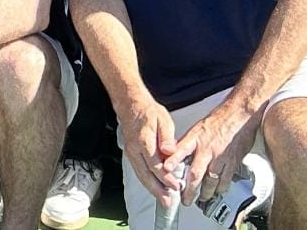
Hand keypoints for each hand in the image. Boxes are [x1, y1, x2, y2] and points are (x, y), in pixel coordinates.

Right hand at [117, 94, 179, 208]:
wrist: (131, 105)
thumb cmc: (148, 112)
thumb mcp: (163, 120)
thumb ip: (167, 138)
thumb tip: (170, 151)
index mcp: (144, 141)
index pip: (155, 165)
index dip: (165, 178)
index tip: (175, 186)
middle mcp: (135, 150)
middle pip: (146, 175)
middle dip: (157, 190)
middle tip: (167, 201)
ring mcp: (131, 153)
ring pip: (141, 175)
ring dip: (151, 189)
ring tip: (162, 199)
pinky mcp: (130, 154)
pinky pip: (138, 171)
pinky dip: (146, 181)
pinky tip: (153, 187)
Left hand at [161, 102, 259, 206]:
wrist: (240, 114)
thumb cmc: (219, 120)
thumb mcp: (197, 128)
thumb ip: (186, 143)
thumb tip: (173, 154)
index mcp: (195, 138)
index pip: (181, 150)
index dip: (173, 160)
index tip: (166, 170)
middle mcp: (207, 149)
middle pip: (196, 174)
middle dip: (189, 190)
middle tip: (185, 200)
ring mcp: (220, 157)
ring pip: (210, 182)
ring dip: (204, 193)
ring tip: (200, 199)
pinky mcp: (232, 163)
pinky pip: (225, 181)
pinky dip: (220, 189)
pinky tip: (217, 191)